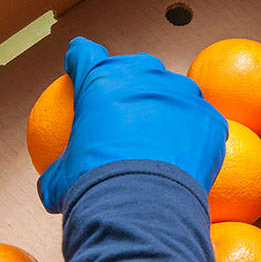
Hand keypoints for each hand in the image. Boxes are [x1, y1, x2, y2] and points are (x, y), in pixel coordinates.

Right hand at [38, 37, 228, 211]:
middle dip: (131, 84)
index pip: (85, 53)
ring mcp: (181, 93)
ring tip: (165, 140)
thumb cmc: (93, 188)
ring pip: (176, 93)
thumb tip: (50, 187)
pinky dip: (195, 137)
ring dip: (168, 110)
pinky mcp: (210, 116)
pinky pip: (202, 122)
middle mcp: (143, 75)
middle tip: (128, 116)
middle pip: (136, 68)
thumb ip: (56, 173)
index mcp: (100, 80)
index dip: (80, 58)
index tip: (80, 66)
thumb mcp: (60, 181)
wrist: (141, 208)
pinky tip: (188, 157)